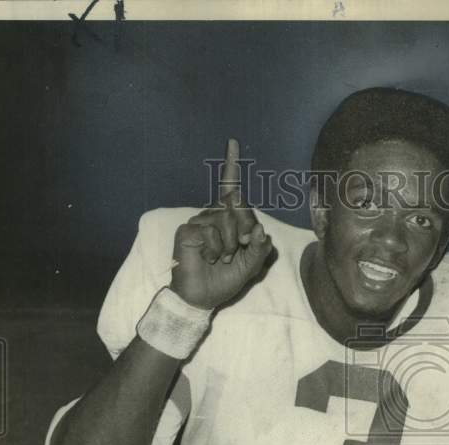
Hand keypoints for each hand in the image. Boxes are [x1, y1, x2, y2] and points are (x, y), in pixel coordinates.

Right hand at [170, 138, 273, 309]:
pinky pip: (211, 231)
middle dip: (245, 230)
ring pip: (226, 220)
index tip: (232, 143)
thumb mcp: (250, 267)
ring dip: (229, 245)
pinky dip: (215, 248)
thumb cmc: (223, 281)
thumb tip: (260, 229)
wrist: (201, 298)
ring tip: (221, 259)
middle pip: (238, 205)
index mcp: (229, 222)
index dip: (231, 166)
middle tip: (239, 250)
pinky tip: (208, 258)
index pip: (230, 190)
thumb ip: (259, 249)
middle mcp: (213, 216)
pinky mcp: (188, 229)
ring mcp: (200, 221)